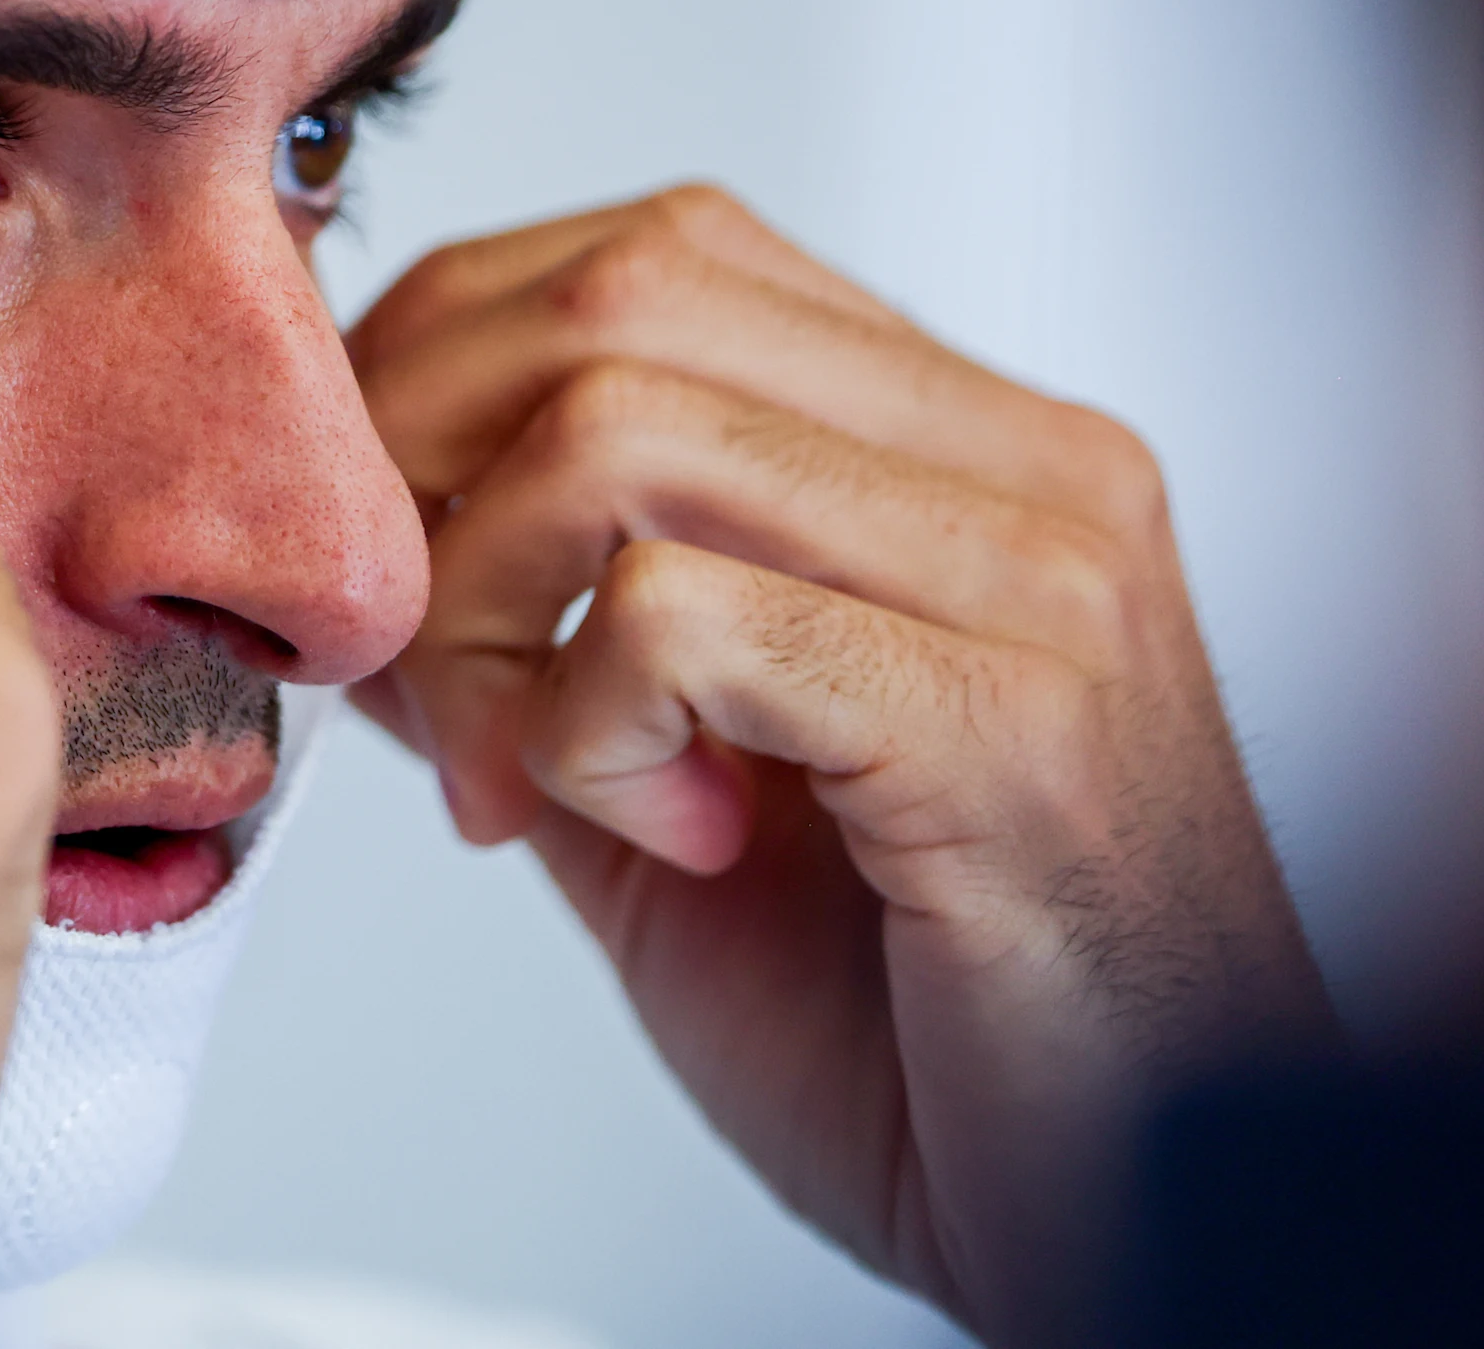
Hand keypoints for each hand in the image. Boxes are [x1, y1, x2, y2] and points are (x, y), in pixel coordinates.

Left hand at [347, 186, 1332, 1345]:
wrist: (1123, 1232)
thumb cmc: (913, 1025)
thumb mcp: (672, 787)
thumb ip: (537, 639)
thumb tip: (359, 532)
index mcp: (974, 447)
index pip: (657, 252)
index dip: (456, 363)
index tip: (387, 544)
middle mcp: (1032, 471)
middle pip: (618, 299)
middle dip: (429, 463)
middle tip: (410, 659)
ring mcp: (1042, 587)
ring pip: (617, 429)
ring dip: (486, 611)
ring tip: (517, 777)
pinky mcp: (1016, 731)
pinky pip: (680, 618)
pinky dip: (584, 729)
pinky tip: (669, 839)